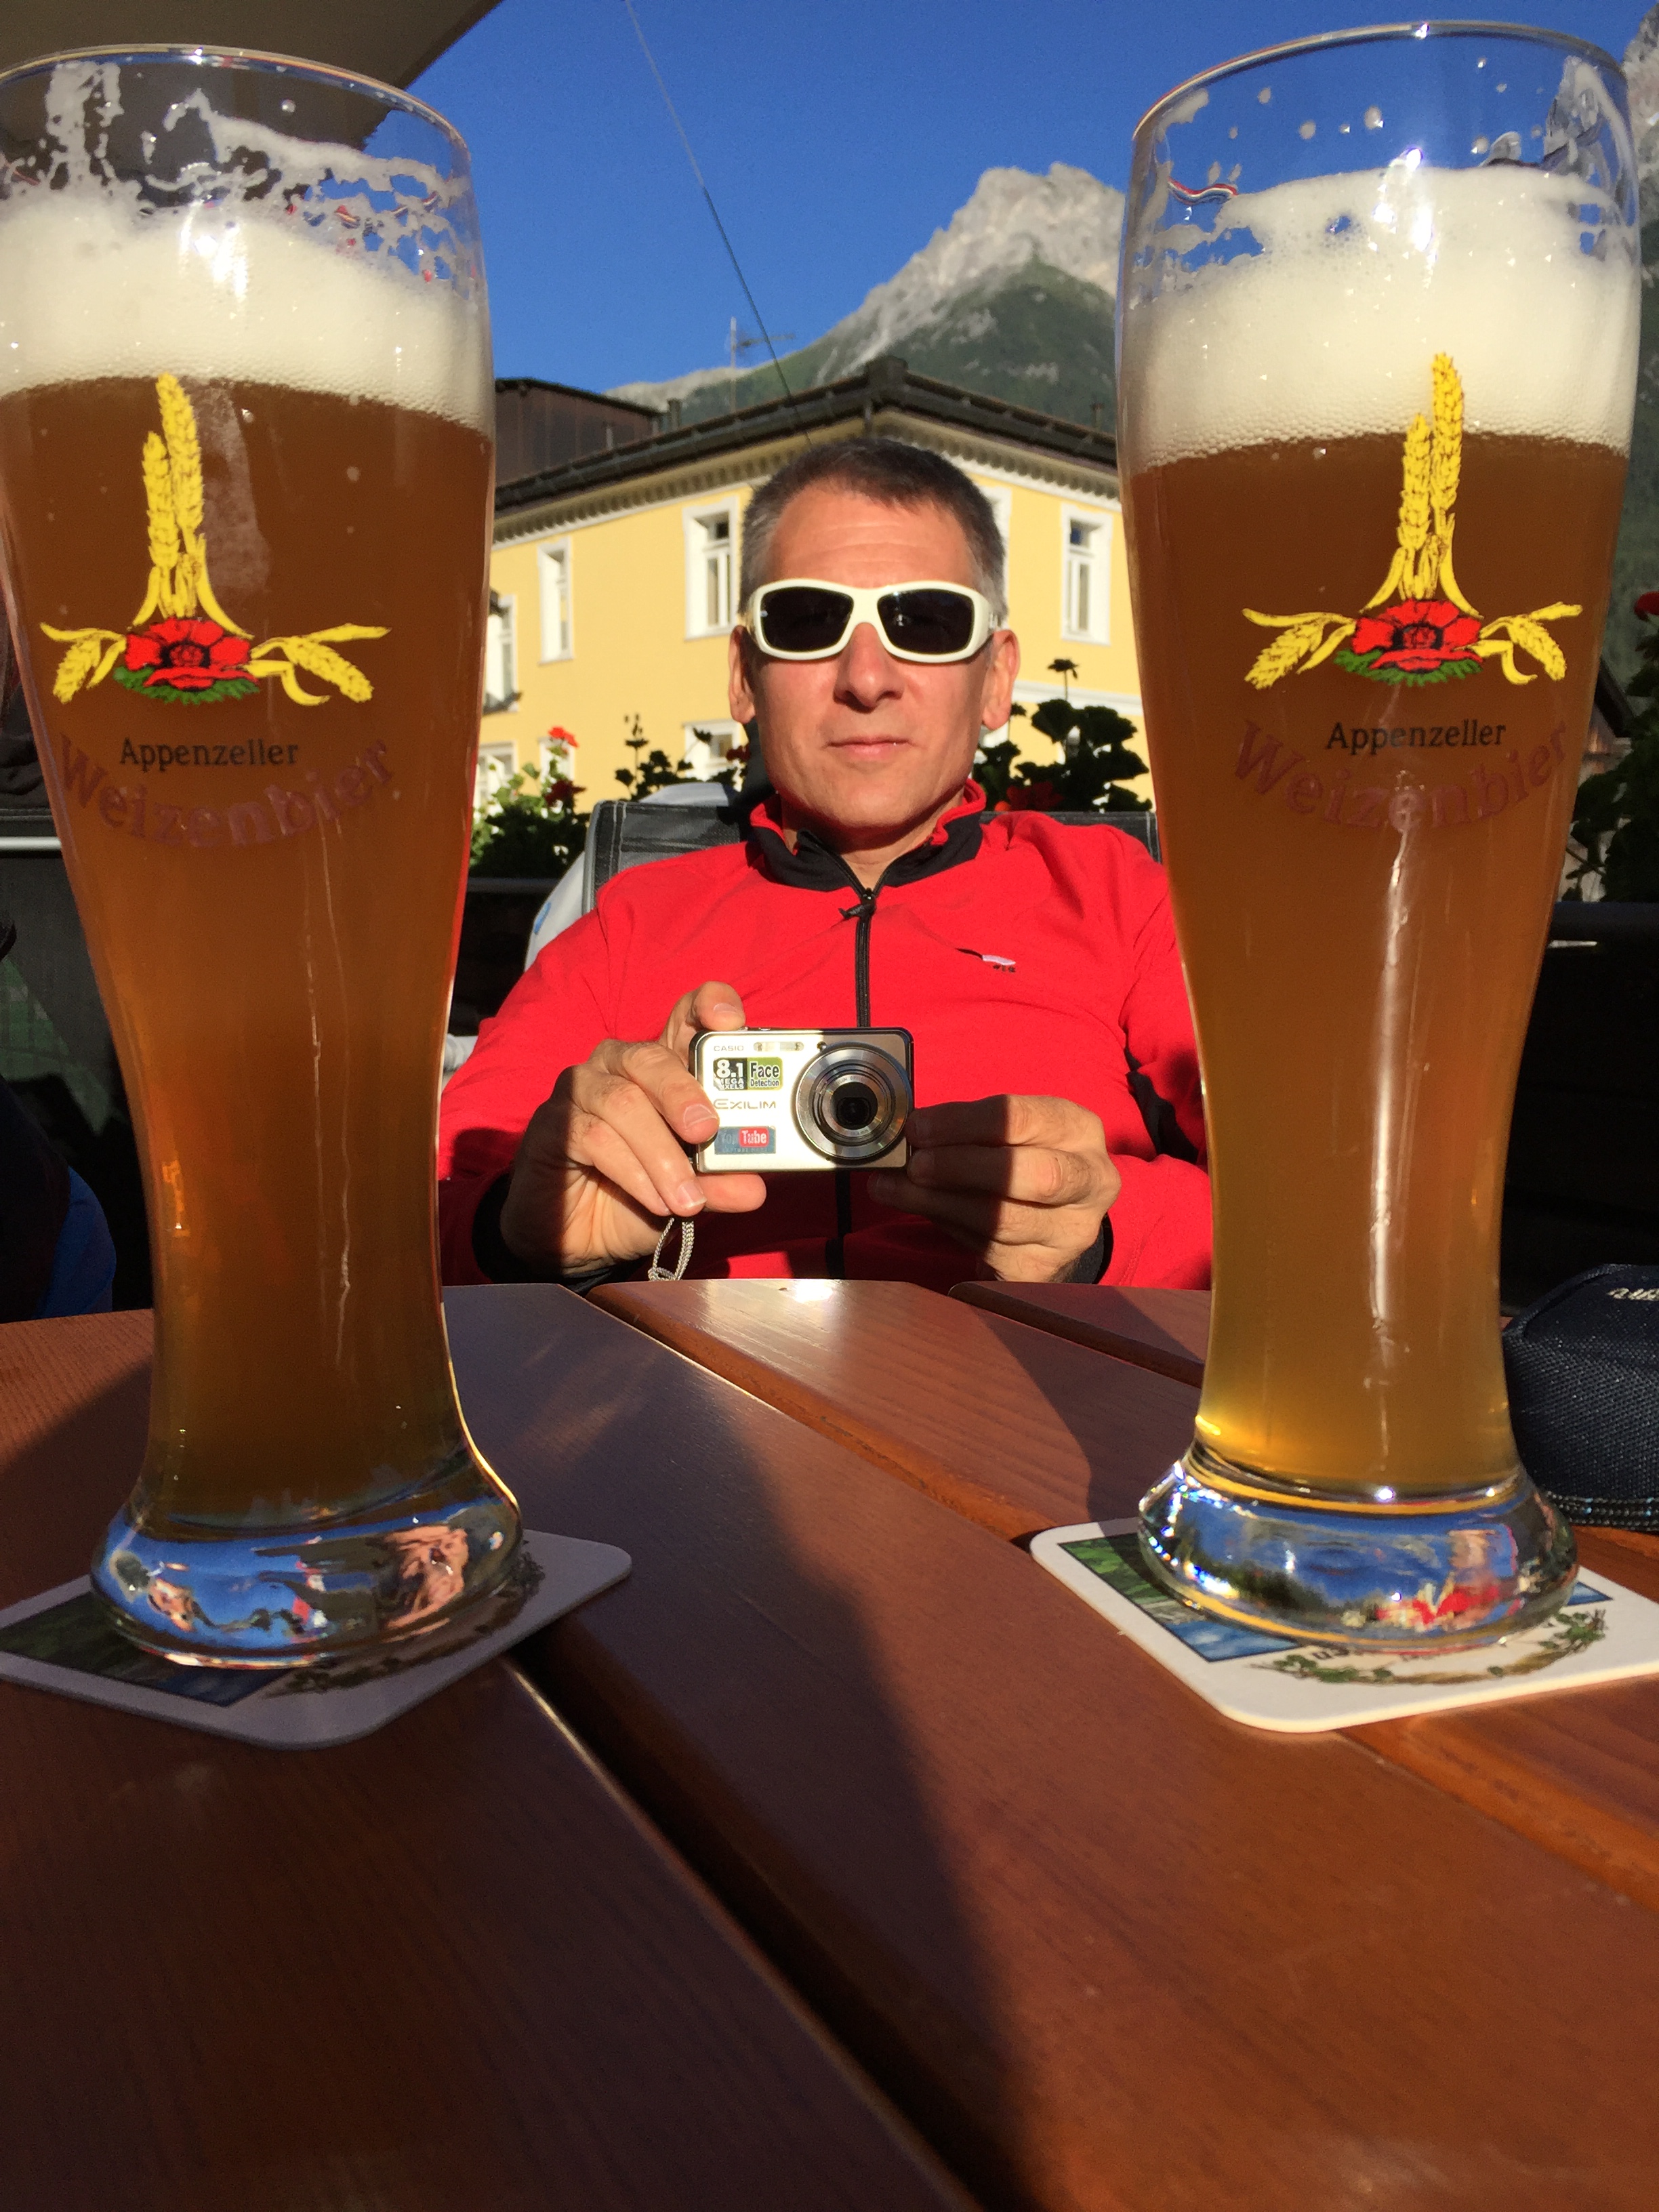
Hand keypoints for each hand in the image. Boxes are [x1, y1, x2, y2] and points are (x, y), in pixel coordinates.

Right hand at [498, 981, 766, 1274]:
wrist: (576, 1237)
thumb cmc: (636, 1196)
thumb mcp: (687, 1191)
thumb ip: (717, 1182)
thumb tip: (754, 1188)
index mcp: (662, 1069)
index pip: (684, 1019)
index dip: (706, 1006)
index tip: (728, 1019)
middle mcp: (620, 1066)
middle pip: (652, 1058)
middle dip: (684, 1094)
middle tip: (706, 1132)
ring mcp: (582, 1090)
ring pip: (623, 1102)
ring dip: (662, 1154)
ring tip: (687, 1199)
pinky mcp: (554, 1123)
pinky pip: (595, 1137)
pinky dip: (633, 1172)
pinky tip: (655, 1201)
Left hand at [870, 1095, 1120, 1282]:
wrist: (1051, 1216)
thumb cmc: (1020, 1158)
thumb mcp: (1009, 1131)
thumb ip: (965, 1128)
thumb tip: (909, 1134)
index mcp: (1080, 1130)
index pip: (1024, 1119)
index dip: (964, 1124)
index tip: (918, 1128)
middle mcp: (1090, 1181)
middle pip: (1032, 1175)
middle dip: (962, 1166)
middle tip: (914, 1164)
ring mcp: (1071, 1231)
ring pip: (1003, 1219)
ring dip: (938, 1201)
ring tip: (893, 1188)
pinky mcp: (1044, 1268)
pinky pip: (987, 1249)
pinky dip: (945, 1226)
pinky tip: (918, 1209)